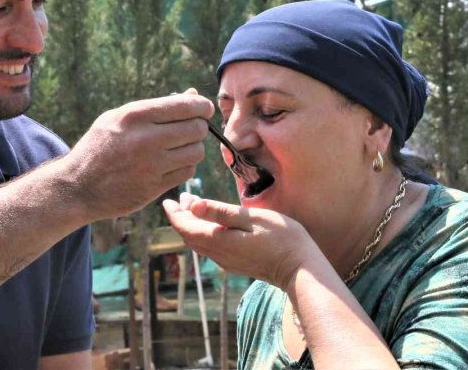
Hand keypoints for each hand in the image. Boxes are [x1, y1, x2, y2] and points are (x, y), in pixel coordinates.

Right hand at [64, 90, 212, 219]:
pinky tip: (171, 163)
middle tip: (191, 128)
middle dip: (199, 127)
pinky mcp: (154, 188)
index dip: (202, 106)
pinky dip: (184, 166)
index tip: (203, 109)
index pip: (185, 105)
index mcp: (134, 116)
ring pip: (196, 152)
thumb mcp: (118, 118)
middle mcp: (145, 139)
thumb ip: (156, 106)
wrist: (77, 186)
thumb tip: (192, 94)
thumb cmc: (100, 146)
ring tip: (180, 146)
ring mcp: (151, 166)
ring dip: (193, 148)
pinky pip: (187, 172)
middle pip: (196, 129)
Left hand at [163, 193, 314, 290]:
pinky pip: (210, 247)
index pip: (186, 227)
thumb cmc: (281, 238)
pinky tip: (211, 224)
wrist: (300, 269)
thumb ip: (220, 212)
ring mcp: (226, 261)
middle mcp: (217, 254)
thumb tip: (193, 205)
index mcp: (218, 240)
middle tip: (181, 198)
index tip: (168, 200)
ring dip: (193, 224)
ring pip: (199, 242)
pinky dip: (203, 233)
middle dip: (182, 216)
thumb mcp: (251, 218)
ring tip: (193, 206)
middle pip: (190, 235)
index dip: (174, 213)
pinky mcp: (235, 263)